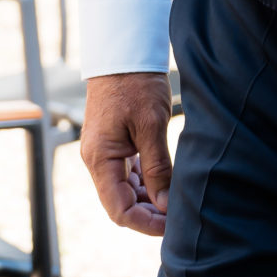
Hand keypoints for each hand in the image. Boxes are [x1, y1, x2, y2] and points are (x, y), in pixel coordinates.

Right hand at [81, 72, 174, 236]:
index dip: (146, 224)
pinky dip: (146, 182)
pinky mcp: (113, 143)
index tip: (172, 225)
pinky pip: (127, 174)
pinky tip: (166, 182)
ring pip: (125, 190)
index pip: (119, 210)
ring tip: (176, 200)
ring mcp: (104, 152)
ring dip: (149, 200)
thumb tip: (165, 205)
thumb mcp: (151, 125)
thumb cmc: (135, 84)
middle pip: (121, 203)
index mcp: (100, 159)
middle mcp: (97, 160)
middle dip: (149, 214)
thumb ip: (158, 168)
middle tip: (179, 215)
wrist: (123, 52)